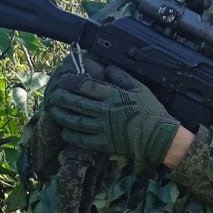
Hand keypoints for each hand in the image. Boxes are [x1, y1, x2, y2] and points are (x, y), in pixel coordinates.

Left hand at [43, 55, 179, 166]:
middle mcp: (104, 111)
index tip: (63, 80)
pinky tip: (65, 131)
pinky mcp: (104, 143)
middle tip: (53, 95)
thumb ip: (121, 77)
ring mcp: (103, 128)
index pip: (86, 87)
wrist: (158, 136)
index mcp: (112, 95)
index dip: (72, 82)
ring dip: (63, 116)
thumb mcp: (139, 88)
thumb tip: (108, 69)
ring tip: (54, 111)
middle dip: (62, 98)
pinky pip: (83, 139)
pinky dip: (72, 135)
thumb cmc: (151, 110)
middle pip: (77, 103)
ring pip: (76, 121)